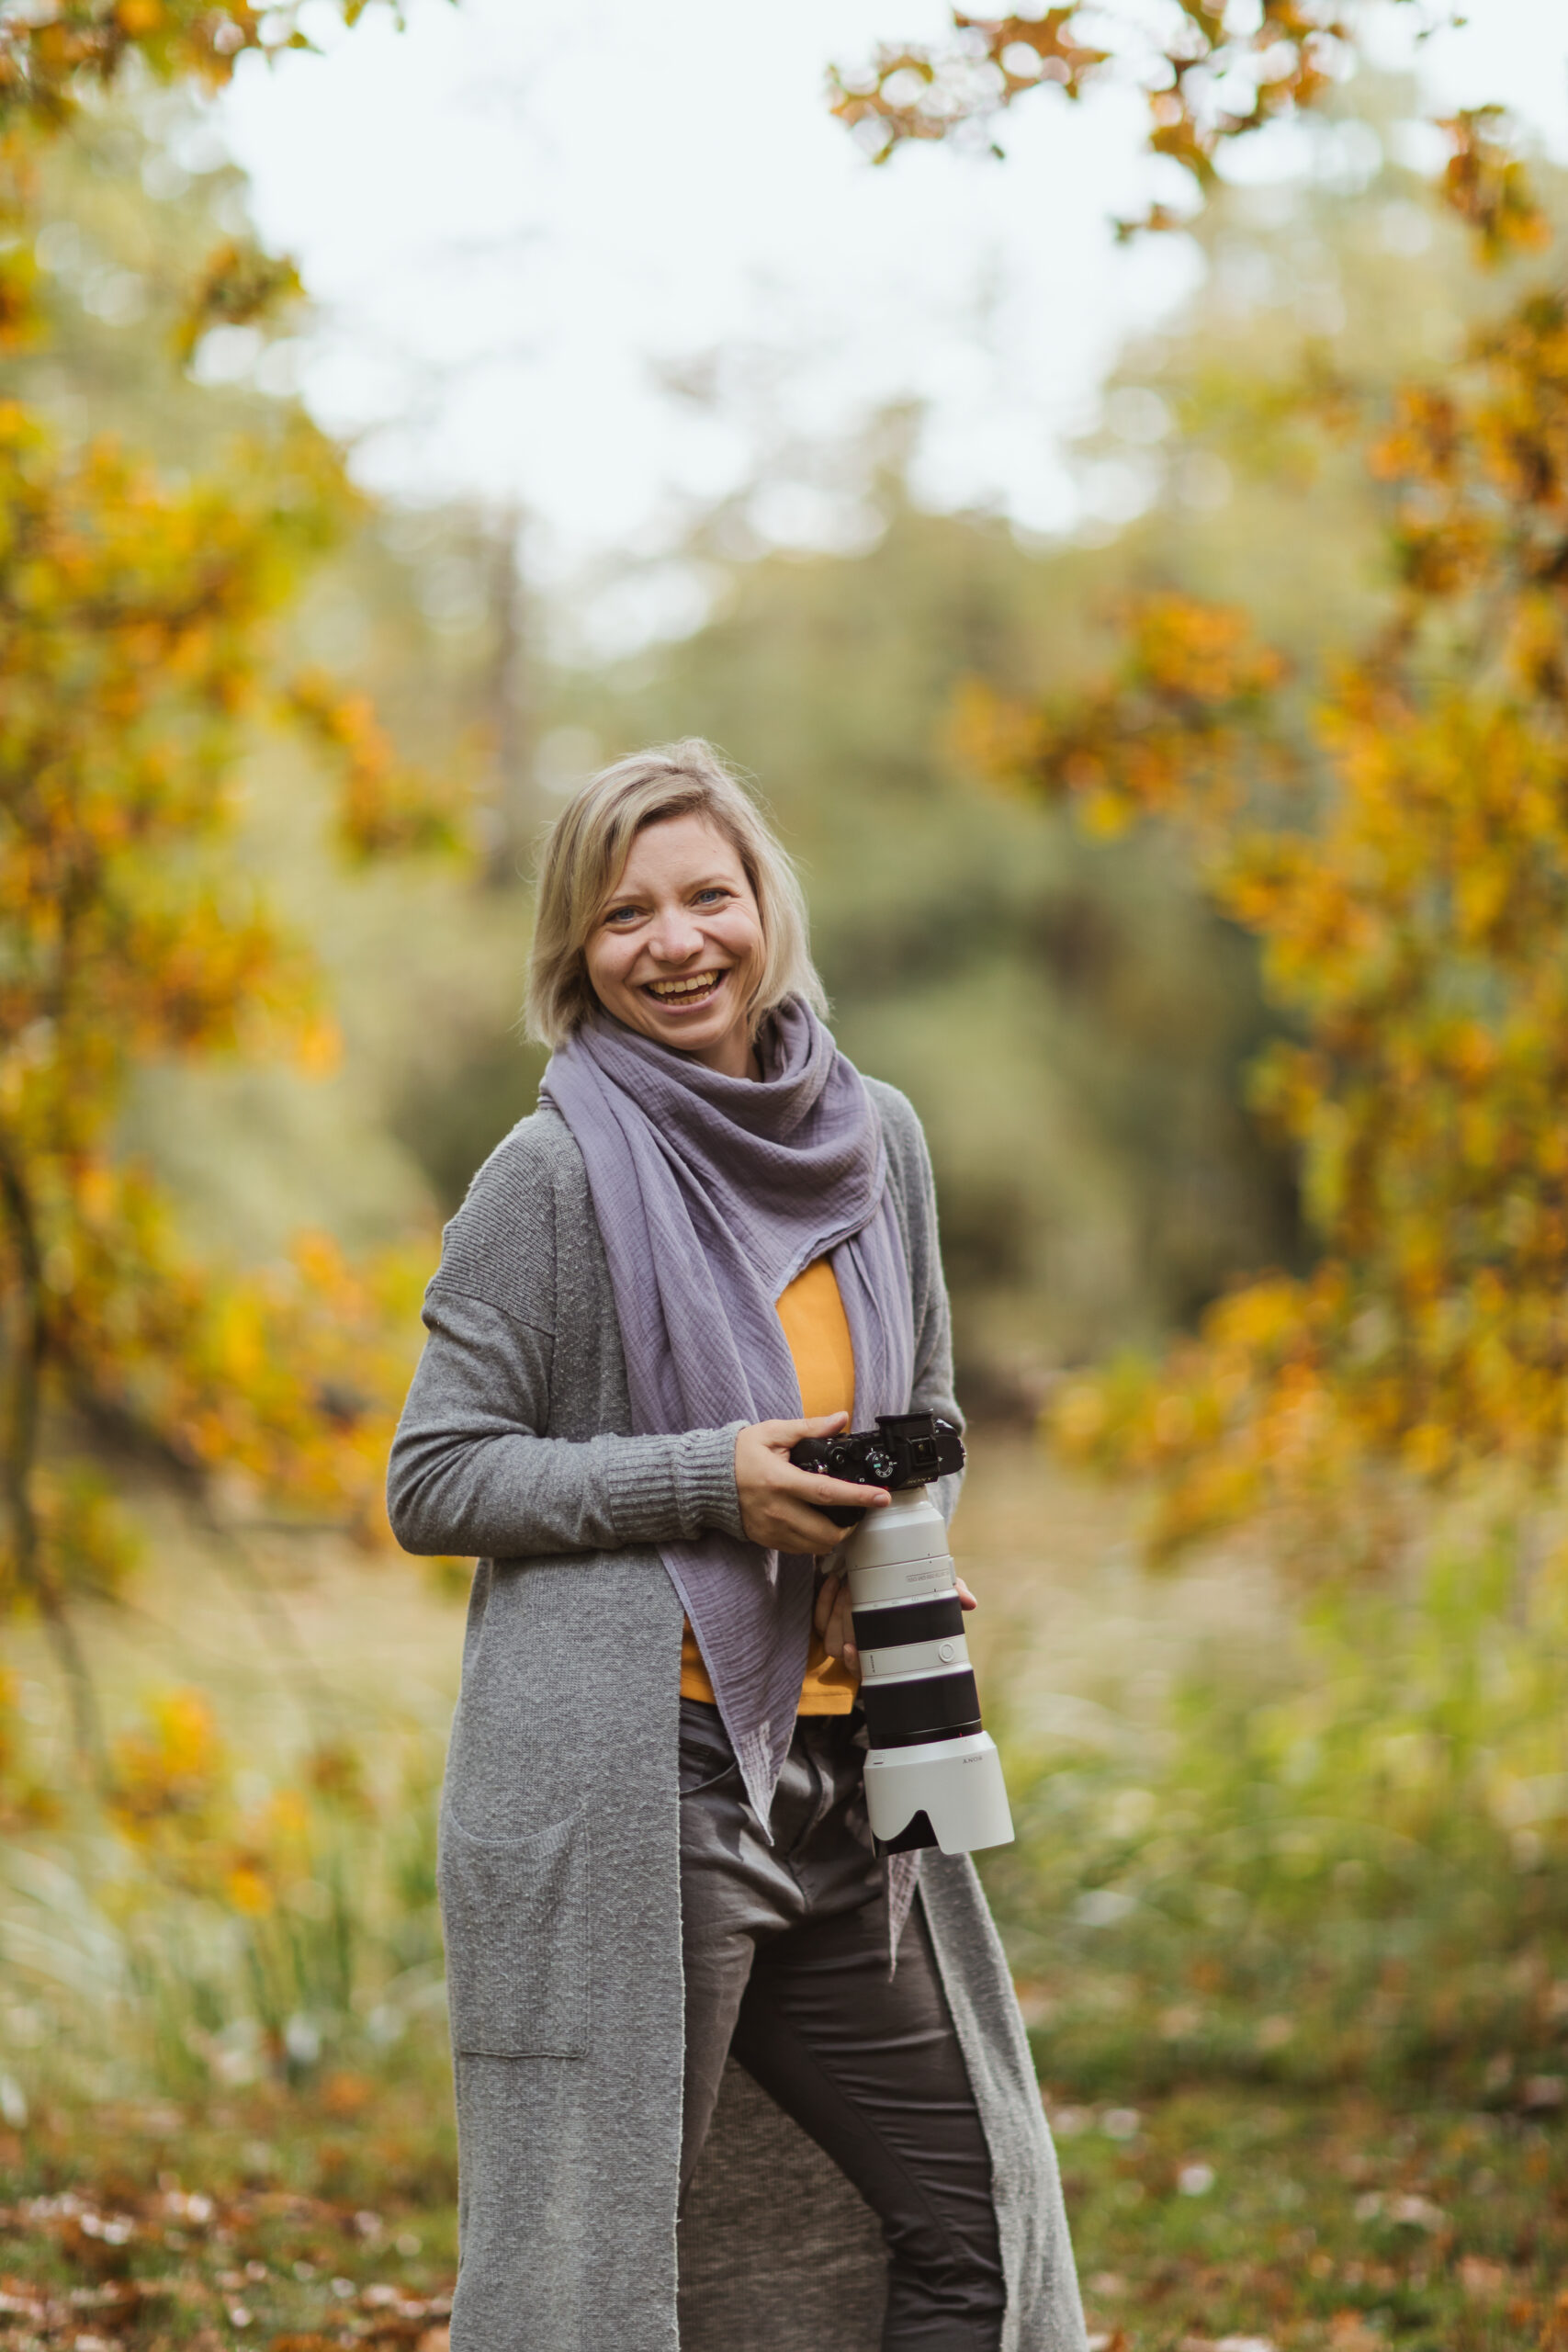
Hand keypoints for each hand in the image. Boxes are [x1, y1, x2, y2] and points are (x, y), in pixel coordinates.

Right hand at [734, 1412, 887, 1556]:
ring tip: (841, 1519)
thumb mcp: (773, 1432)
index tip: (881, 1498)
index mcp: (780, 1481)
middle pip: (826, 1532)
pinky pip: (800, 1550)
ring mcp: (771, 1529)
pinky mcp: (767, 1540)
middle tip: (860, 1512)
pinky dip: (815, 1542)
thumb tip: (840, 1419)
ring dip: (834, 1537)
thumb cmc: (739, 1454)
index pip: (828, 1493)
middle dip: (851, 1527)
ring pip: (816, 1547)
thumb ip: (809, 1427)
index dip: (859, 1497)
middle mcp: (777, 1510)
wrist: (707, 1480)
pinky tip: (817, 1525)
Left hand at [815, 1569, 977, 1675]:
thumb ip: (949, 1592)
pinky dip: (823, 1600)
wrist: (883, 1563)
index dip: (855, 1665)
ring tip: (847, 1587)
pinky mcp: (824, 1615)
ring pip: (828, 1636)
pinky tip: (834, 1583)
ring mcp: (839, 1632)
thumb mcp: (932, 1588)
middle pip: (841, 1648)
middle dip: (844, 1621)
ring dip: (833, 1612)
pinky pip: (817, 1617)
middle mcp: (859, 1647)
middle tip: (855, 1594)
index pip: (865, 1672)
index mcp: (883, 1651)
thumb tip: (970, 1602)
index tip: (851, 1649)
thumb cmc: (912, 1587)